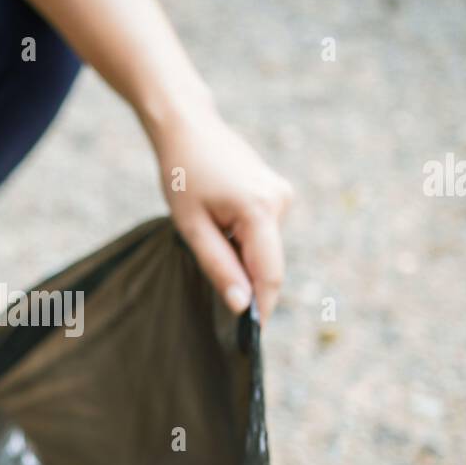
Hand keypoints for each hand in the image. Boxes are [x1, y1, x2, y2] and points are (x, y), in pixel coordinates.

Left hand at [153, 110, 293, 321]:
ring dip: (242, 257)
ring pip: (265, 249)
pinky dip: (245, 241)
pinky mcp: (277, 193)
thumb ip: (219, 267)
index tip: (250, 336)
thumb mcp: (191, 227)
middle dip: (248, 281)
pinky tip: (219, 222)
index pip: (270, 274)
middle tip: (216, 288)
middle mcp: (280, 201)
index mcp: (260, 209)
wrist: (188, 128)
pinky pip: (263, 233)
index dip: (262, 307)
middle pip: (268, 263)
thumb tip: (243, 306)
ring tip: (208, 233)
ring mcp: (282, 194)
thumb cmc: (183, 175)